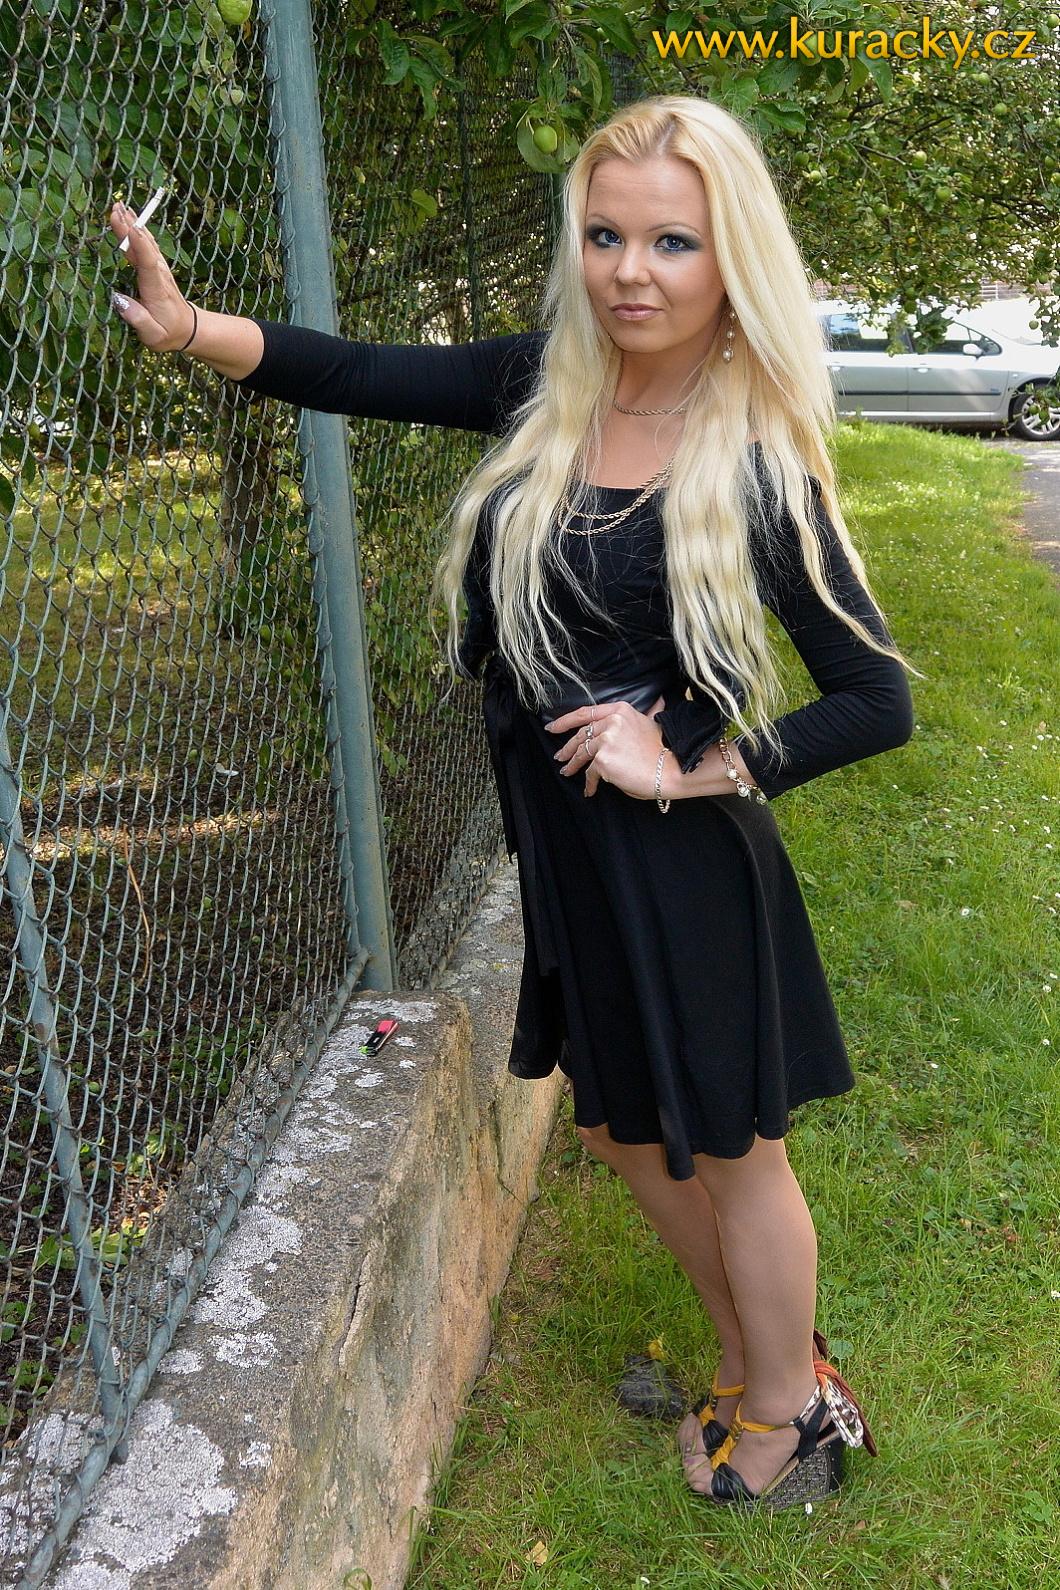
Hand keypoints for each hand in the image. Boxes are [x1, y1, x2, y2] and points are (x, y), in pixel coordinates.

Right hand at [106, 201, 196, 351]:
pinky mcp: (156, 266)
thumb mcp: (153, 336)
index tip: (129, 227)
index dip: (138, 244)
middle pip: (144, 247)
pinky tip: (130, 217)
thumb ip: (138, 319)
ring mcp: (159, 268)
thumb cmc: (168, 333)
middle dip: (130, 227)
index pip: (147, 263)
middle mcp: (159, 274)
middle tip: (116, 208)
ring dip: (133, 223)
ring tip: (119, 205)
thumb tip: (119, 300)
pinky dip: (137, 229)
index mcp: (156, 289)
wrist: (188, 329)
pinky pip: (146, 244)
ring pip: (145, 242)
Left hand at [546, 693, 672, 800]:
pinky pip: (590, 773)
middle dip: (567, 747)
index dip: (565, 720)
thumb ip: (645, 713)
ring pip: (581, 754)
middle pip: (581, 735)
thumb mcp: (651, 723)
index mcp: (620, 710)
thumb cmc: (662, 751)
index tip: (552, 727)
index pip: (586, 713)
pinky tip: (590, 790)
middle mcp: (611, 721)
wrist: (672, 768)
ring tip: (567, 772)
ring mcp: (605, 740)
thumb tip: (658, 700)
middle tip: (560, 756)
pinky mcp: (603, 760)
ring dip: (573, 765)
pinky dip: (589, 783)